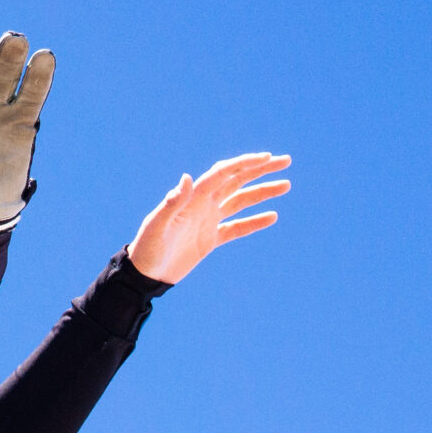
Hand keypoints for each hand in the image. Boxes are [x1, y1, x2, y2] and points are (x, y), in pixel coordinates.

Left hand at [126, 152, 288, 283]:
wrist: (144, 275)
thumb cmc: (147, 248)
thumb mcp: (157, 225)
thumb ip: (173, 202)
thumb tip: (188, 177)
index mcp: (193, 198)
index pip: (223, 174)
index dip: (245, 163)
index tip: (266, 157)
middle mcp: (203, 205)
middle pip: (237, 181)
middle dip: (260, 170)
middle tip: (285, 160)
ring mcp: (208, 221)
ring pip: (241, 201)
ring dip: (263, 192)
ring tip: (286, 184)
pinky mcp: (210, 239)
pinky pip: (237, 227)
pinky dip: (254, 222)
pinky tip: (272, 216)